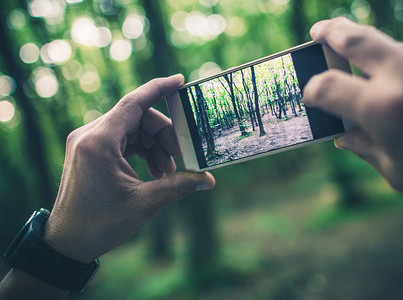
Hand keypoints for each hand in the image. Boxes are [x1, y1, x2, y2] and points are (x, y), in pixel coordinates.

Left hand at [42, 75, 214, 262]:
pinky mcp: (89, 151)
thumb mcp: (144, 204)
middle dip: (163, 135)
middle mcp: (89, 135)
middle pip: (137, 118)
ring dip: (154, 145)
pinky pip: (122, 140)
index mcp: (99, 142)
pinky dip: (141, 151)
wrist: (67, 243)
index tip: (179, 81)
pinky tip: (156, 171)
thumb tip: (209, 180)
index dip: (158, 89)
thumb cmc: (100, 224)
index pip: (134, 103)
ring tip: (169, 171)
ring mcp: (87, 142)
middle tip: (182, 157)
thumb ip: (178, 186)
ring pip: (131, 129)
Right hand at [303, 17, 402, 203]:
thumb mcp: (399, 172)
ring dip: (374, 57)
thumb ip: (365, 147)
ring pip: (391, 48)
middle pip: (357, 38)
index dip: (313, 90)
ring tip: (368, 76)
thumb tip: (344, 136)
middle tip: (319, 32)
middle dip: (332, 32)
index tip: (310, 95)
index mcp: (385, 109)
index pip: (329, 86)